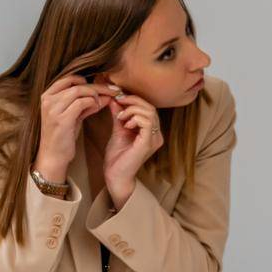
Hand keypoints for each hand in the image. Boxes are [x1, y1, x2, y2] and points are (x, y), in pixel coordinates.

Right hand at [34, 75, 110, 181]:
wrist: (53, 155)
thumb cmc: (64, 135)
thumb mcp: (75, 115)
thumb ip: (87, 103)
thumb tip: (107, 94)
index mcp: (48, 95)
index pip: (69, 78)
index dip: (88, 80)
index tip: (104, 86)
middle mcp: (48, 99)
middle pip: (76, 83)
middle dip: (98, 86)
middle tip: (114, 90)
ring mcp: (52, 109)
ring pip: (79, 90)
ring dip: (96, 94)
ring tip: (104, 101)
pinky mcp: (61, 119)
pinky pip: (81, 103)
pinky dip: (93, 103)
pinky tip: (98, 107)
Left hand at [102, 92, 162, 208]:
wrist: (114, 175)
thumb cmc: (117, 156)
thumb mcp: (118, 130)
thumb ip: (119, 115)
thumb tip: (115, 99)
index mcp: (152, 131)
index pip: (148, 108)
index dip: (134, 99)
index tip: (118, 97)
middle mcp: (157, 135)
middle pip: (151, 108)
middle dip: (133, 101)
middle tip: (118, 101)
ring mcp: (154, 139)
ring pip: (149, 113)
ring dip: (132, 110)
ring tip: (120, 117)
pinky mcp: (148, 143)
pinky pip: (147, 123)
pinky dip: (135, 119)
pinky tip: (125, 124)